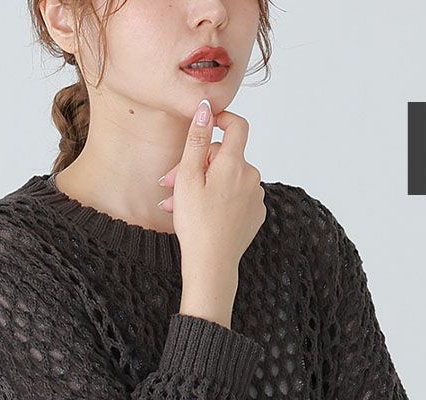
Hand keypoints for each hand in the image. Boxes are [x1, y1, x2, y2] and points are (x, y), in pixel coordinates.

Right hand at [157, 100, 265, 309]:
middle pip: (224, 157)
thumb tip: (205, 109)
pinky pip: (235, 197)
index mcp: (235, 164)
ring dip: (202, 185)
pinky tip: (199, 214)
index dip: (221, 120)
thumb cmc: (197, 224)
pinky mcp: (255, 214)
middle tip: (170, 183)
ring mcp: (255, 197)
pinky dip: (217, 200)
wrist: (212, 264)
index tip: (205, 126)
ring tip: (176, 204)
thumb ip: (197, 139)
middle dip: (197, 165)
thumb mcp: (188, 177)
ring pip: (226, 179)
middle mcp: (251, 177)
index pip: (238, 126)